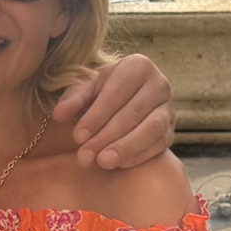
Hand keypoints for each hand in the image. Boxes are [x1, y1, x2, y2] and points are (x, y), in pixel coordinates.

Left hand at [55, 51, 173, 168]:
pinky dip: (139, 156)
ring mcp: (169, 109)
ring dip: (125, 148)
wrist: (131, 98)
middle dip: (106, 136)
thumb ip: (74, 98)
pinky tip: (119, 164)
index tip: (78, 136)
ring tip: (103, 162)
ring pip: (151, 129)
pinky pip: (159, 145)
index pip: (117, 92)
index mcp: (138, 66)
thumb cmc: (105, 91)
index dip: (96, 115)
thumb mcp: (88, 88)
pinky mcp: (171, 131)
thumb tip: (59, 114)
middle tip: (85, 156)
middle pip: (133, 113)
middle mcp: (160, 84)